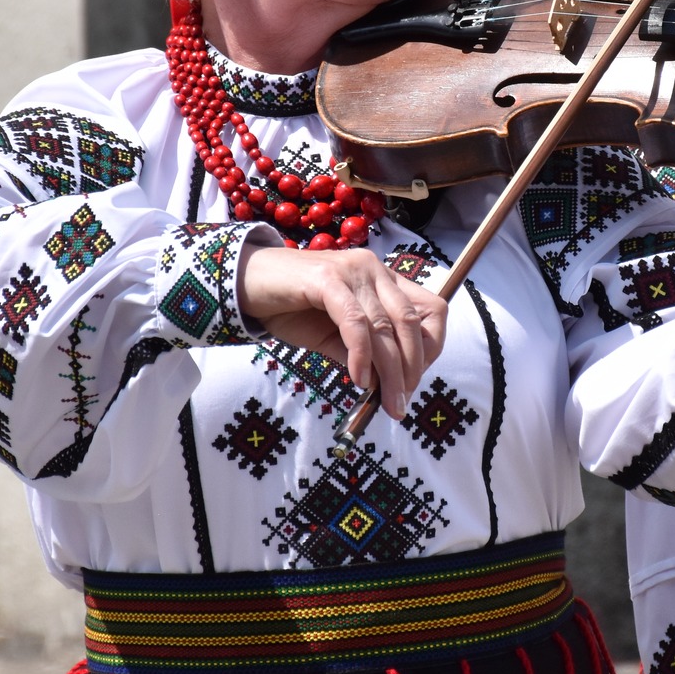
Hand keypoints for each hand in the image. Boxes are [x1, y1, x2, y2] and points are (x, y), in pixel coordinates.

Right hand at [239, 244, 446, 418]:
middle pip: (412, 323)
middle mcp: (374, 269)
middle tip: (401, 403)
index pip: (431, 311)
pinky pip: (355, 323)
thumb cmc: (290, 309)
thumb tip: (389, 386)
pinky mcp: (327, 279)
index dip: (430, 347)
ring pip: (386, 327)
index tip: (413, 380)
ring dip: (390, 372)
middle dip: (412, 369)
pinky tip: (358, 379)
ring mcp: (352, 271)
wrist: (243, 283)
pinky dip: (361, 356)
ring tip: (386, 403)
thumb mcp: (334, 337)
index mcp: (383, 279)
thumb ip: (363, 354)